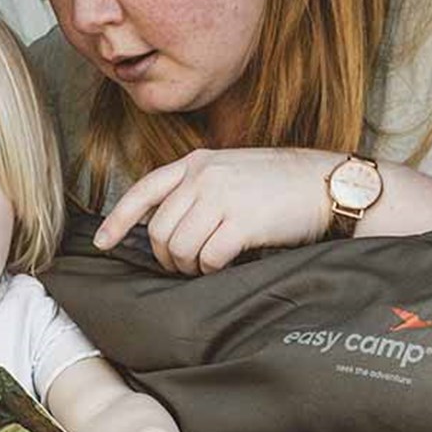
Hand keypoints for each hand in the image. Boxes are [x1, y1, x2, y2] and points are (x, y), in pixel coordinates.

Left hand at [94, 147, 341, 274]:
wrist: (328, 183)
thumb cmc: (283, 185)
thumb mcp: (233, 172)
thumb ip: (200, 189)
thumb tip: (170, 226)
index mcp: (198, 162)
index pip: (145, 190)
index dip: (118, 220)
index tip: (102, 242)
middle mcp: (205, 176)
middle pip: (159, 231)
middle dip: (167, 257)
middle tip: (185, 265)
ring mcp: (222, 197)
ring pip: (179, 248)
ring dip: (188, 267)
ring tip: (206, 265)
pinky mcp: (241, 222)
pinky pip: (207, 259)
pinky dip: (211, 270)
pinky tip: (226, 264)